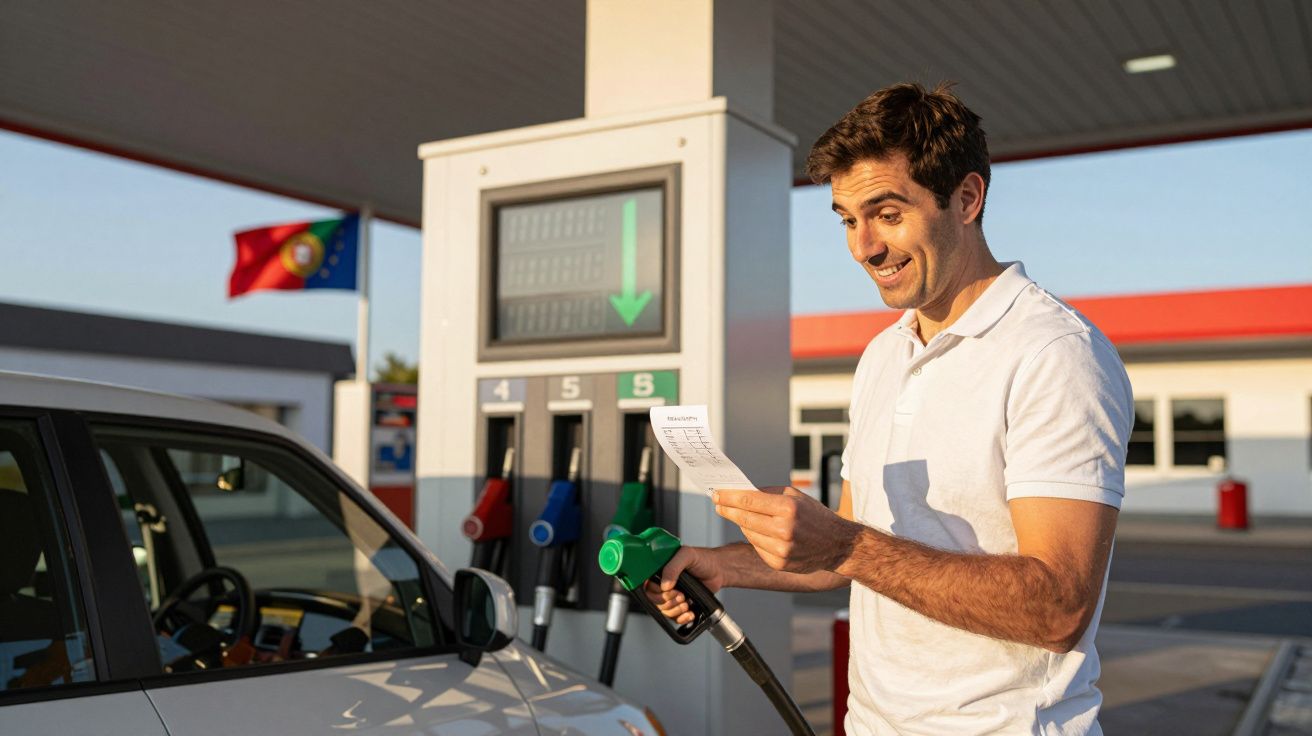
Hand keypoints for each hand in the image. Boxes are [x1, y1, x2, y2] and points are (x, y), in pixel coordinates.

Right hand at [643, 546, 724, 625]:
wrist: (719, 570)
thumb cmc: (704, 559)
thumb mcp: (686, 555)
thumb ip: (673, 566)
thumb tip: (665, 584)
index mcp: (660, 571)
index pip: (646, 586)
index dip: (655, 592)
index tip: (668, 590)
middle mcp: (663, 583)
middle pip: (654, 601)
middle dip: (668, 602)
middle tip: (681, 595)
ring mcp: (672, 595)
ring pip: (664, 611)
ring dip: (675, 610)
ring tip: (686, 602)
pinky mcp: (681, 605)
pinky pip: (674, 618)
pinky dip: (682, 618)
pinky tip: (689, 612)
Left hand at [714, 486, 857, 573]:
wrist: (837, 545)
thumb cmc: (815, 516)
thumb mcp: (795, 495)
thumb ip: (767, 493)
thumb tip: (740, 492)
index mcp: (788, 508)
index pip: (748, 500)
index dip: (729, 497)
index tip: (716, 494)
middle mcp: (784, 530)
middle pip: (744, 518)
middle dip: (728, 509)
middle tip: (718, 503)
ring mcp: (781, 549)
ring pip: (748, 533)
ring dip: (742, 524)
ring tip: (742, 515)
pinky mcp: (779, 563)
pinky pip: (757, 547)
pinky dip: (755, 538)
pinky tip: (761, 531)